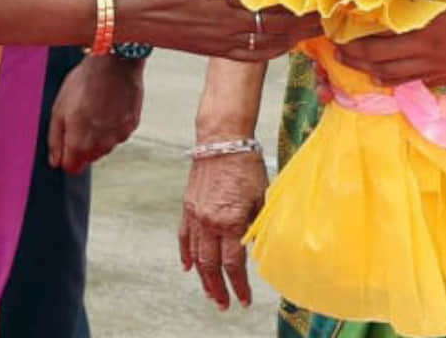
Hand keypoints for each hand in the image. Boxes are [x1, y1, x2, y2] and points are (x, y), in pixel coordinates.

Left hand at [48, 55, 143, 173]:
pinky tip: (110, 106)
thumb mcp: (59, 109)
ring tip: (96, 108)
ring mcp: (119, 136)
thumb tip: (55, 161)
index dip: (67, 157)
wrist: (116, 63)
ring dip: (99, 135)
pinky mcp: (132, 125)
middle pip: (89, 157)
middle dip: (83, 145)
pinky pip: (119, 133)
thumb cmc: (85, 83)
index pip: (72, 168)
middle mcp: (101, 145)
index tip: (66, 144)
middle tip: (81, 118)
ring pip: (105, 146)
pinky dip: (114, 125)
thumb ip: (55, 140)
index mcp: (80, 144)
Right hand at [113, 0, 318, 59]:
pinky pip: (258, 54)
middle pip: (286, 16)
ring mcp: (225, 38)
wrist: (124, 8)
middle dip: (314, 9)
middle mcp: (231, 16)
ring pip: (277, 38)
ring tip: (322, 20)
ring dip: (302, 30)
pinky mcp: (217, 52)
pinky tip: (290, 39)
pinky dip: (280, 46)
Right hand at [178, 149, 267, 309]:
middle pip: (211, 266)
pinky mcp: (187, 206)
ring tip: (210, 293)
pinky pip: (184, 237)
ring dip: (202, 278)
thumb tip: (257, 249)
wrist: (222, 140)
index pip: (233, 264)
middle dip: (218, 289)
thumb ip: (258, 225)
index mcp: (230, 220)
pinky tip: (188, 267)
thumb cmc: (246, 165)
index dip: (239, 285)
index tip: (244, 299)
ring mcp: (195, 215)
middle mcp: (209, 221)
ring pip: (196, 256)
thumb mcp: (260, 196)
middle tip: (225, 304)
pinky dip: (185, 253)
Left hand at [337, 0, 445, 84]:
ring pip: (396, 78)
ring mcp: (443, 67)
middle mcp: (428, 52)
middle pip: (378, 62)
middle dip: (353, 58)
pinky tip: (395, 75)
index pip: (376, 39)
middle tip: (336, 52)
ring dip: (372, 73)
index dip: (352, 37)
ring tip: (357, 67)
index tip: (335, 30)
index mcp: (425, 26)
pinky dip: (400, 80)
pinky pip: (420, 82)